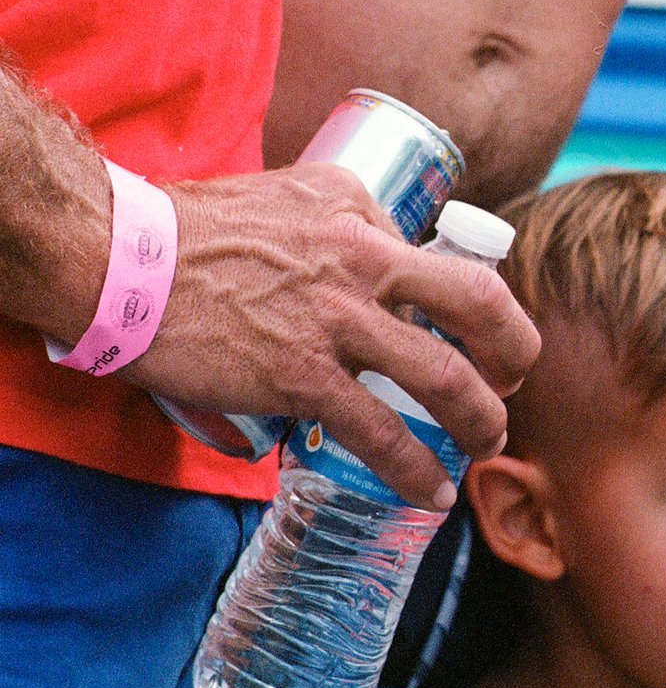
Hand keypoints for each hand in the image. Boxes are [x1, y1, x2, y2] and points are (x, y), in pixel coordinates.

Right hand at [140, 162, 538, 507]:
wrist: (126, 261)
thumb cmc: (204, 225)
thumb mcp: (303, 193)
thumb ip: (356, 220)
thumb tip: (393, 246)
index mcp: (369, 226)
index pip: (459, 266)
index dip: (493, 309)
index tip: (493, 338)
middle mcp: (367, 271)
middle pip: (480, 310)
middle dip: (516, 356)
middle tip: (514, 387)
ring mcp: (336, 328)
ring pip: (443, 378)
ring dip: (481, 420)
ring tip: (488, 445)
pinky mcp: (299, 379)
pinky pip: (378, 434)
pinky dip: (417, 470)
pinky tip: (434, 493)